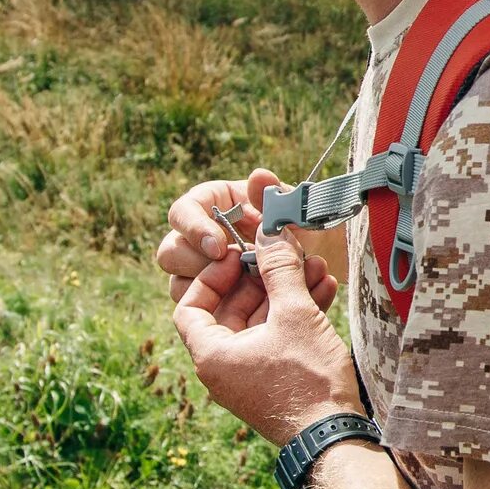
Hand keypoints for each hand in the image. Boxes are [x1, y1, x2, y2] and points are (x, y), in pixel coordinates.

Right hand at [157, 169, 342, 309]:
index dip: (194, 229)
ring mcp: (201, 271)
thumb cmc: (298, 226)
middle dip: (197, 265)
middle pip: (171, 253)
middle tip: (232, 274)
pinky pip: (203, 311)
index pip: (181, 213)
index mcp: (209, 206)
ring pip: (180, 286)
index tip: (219, 247)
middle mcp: (197, 240)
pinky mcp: (212, 299)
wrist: (318, 259)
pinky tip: (261, 308)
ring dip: (213, 291)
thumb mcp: (292, 210)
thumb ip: (275, 195)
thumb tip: (259, 177)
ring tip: (253, 291)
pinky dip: (228, 312)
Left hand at [171, 213, 362, 447]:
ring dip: (285, 294)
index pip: (191, 305)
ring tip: (315, 269)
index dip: (213, 276)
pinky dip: (294, 316)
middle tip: (284, 254)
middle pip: (231, 310)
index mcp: (212, 355)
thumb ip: (280, 270)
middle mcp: (224, 368)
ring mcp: (249, 376)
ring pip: (260, 322)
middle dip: (262, 279)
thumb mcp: (294, 315)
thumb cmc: (307, 381)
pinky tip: (323, 292)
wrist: (334, 436)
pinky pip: (277, 339)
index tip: (239, 256)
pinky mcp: (274, 380)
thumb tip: (270, 233)